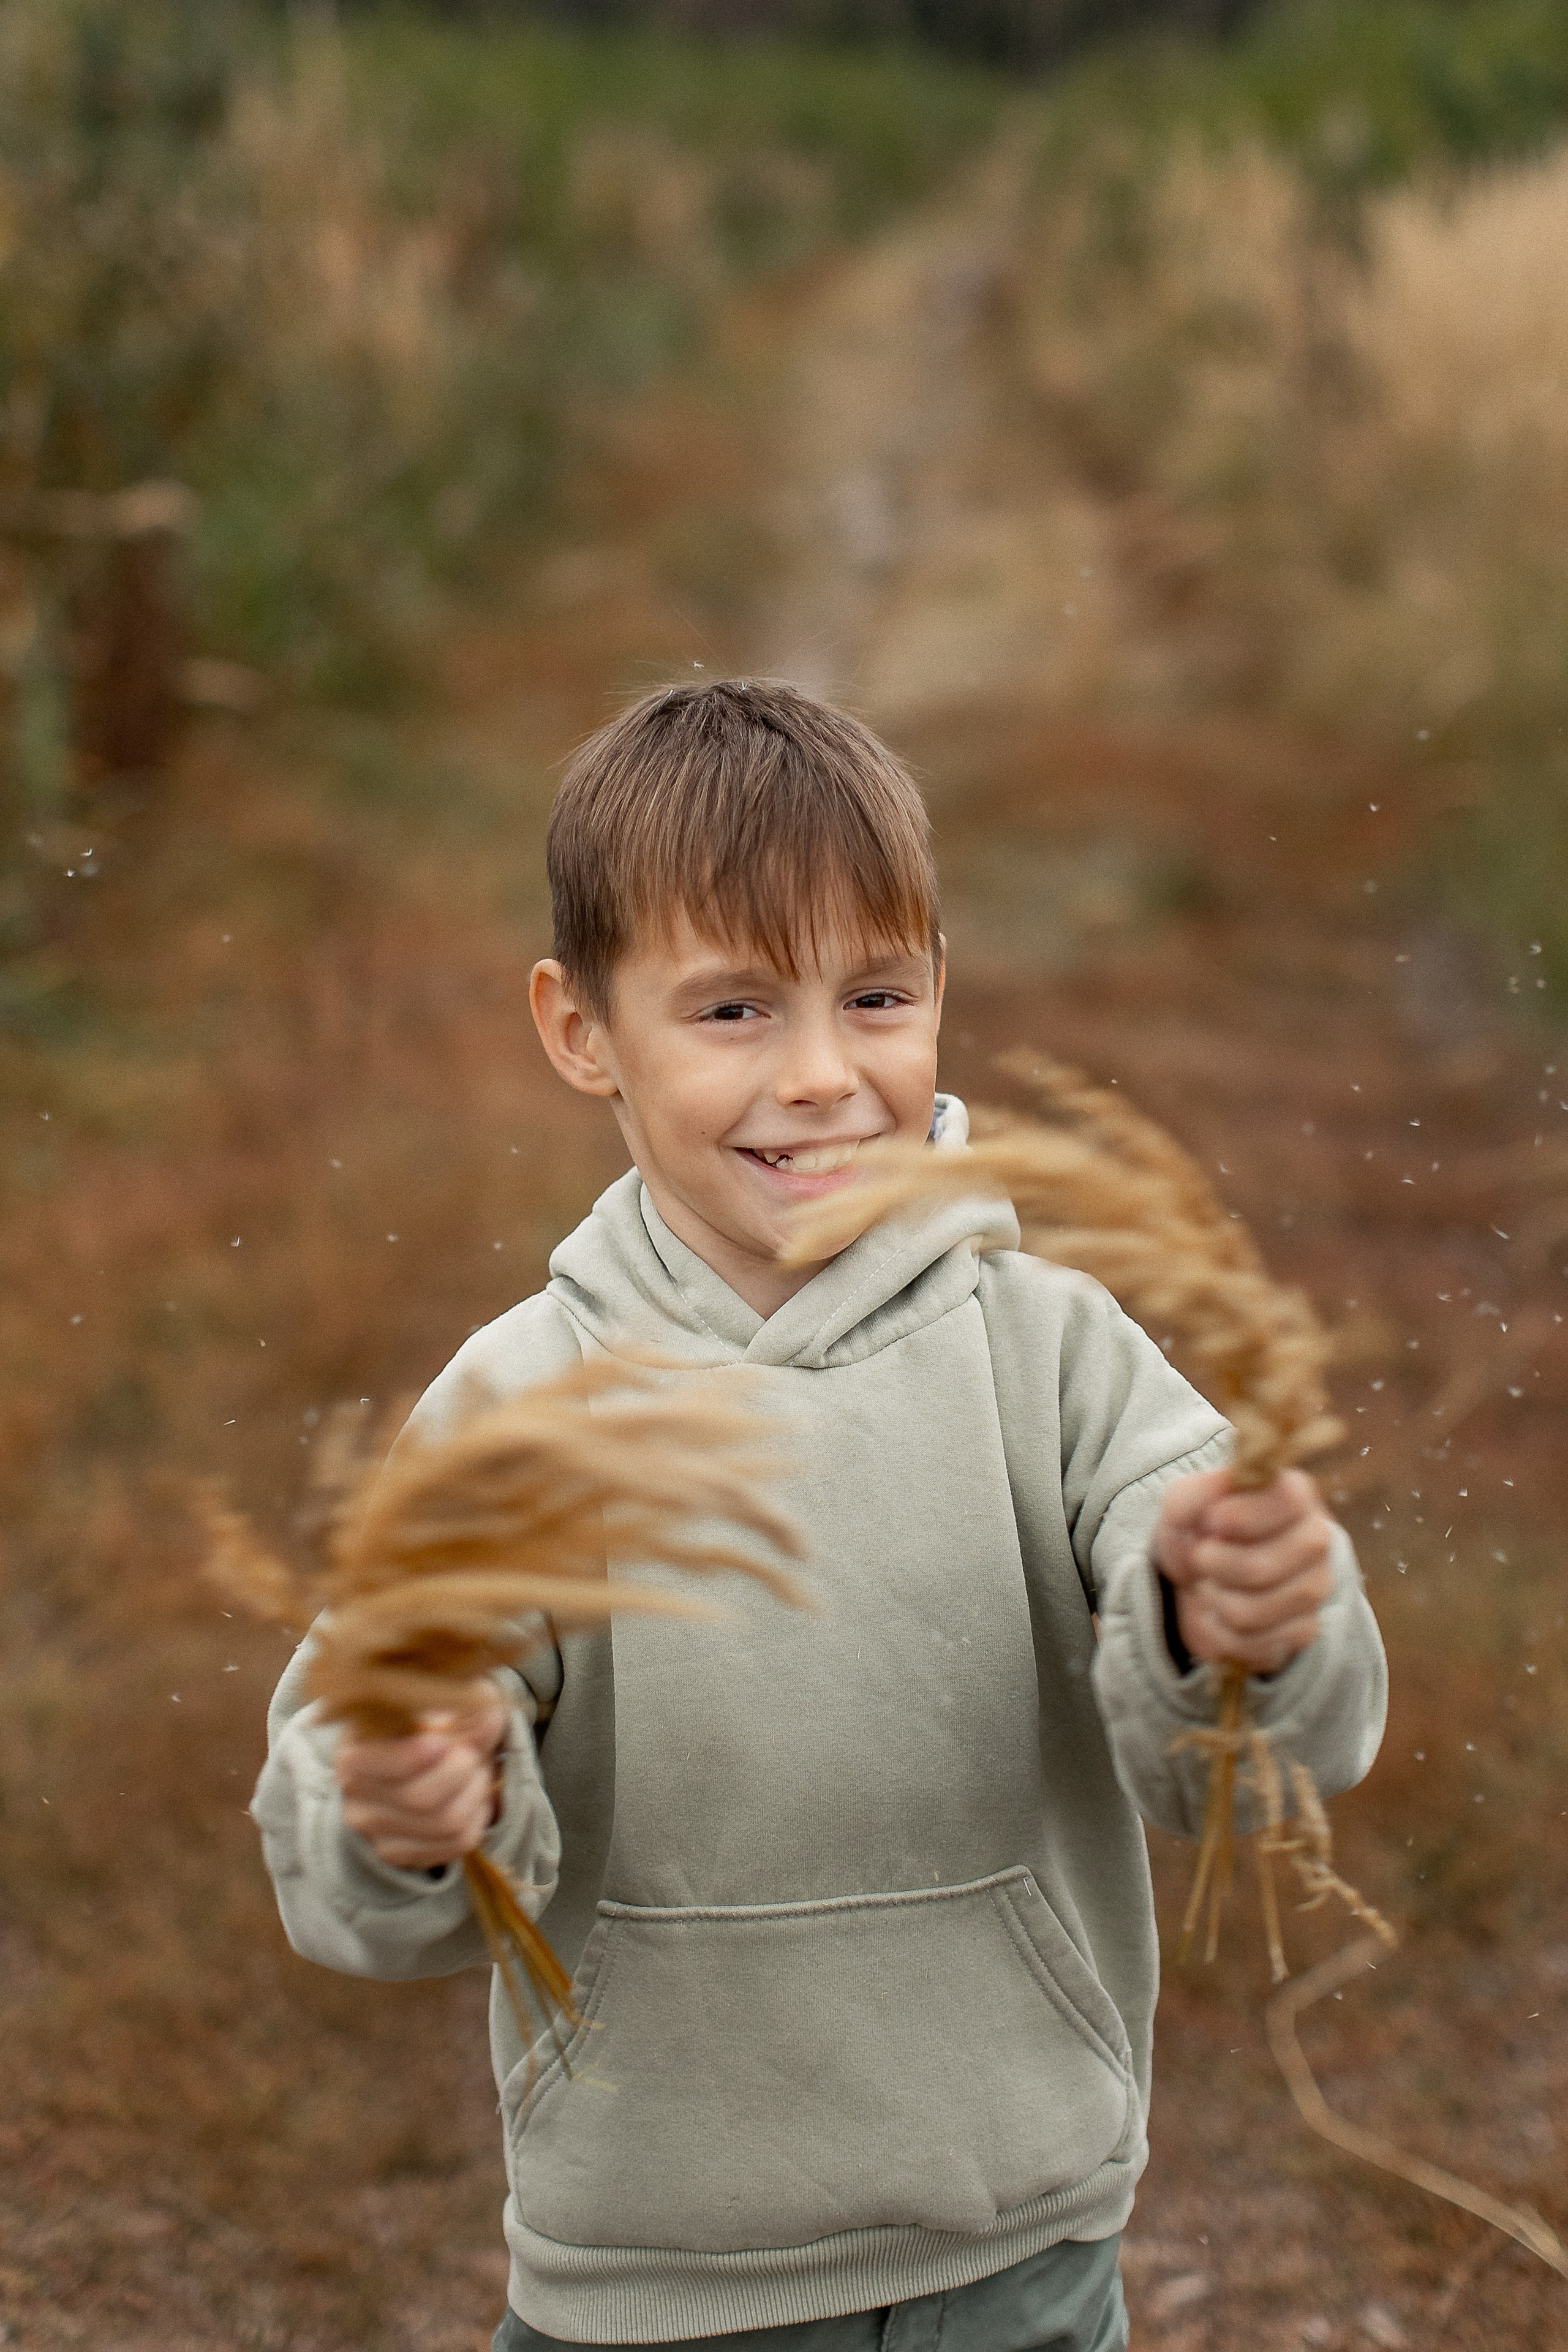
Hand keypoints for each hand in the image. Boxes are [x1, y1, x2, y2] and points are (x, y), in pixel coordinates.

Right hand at [336, 1693, 507, 1869]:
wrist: (416, 1763)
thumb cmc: (424, 1727)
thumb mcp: (440, 1706)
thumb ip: (463, 1712)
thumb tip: (488, 1719)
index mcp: (354, 1754)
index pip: (385, 1766)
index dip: (420, 1754)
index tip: (446, 1741)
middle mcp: (355, 1797)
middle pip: (422, 1797)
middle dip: (464, 1770)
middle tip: (473, 1753)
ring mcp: (375, 1832)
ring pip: (447, 1823)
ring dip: (476, 1793)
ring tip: (478, 1772)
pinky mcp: (399, 1853)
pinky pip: (457, 1844)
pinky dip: (478, 1818)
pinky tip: (474, 1798)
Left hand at [1152, 1467, 1335, 1673]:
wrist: (1201, 1578)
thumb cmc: (1200, 1531)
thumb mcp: (1185, 1503)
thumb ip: (1194, 1495)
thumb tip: (1217, 1501)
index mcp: (1295, 1496)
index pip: (1286, 1503)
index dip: (1242, 1517)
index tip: (1210, 1522)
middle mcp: (1315, 1540)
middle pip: (1262, 1566)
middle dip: (1214, 1565)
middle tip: (1202, 1556)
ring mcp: (1315, 1588)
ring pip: (1252, 1610)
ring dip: (1215, 1599)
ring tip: (1211, 1584)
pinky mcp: (1305, 1630)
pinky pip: (1253, 1643)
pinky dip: (1221, 1631)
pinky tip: (1220, 1613)